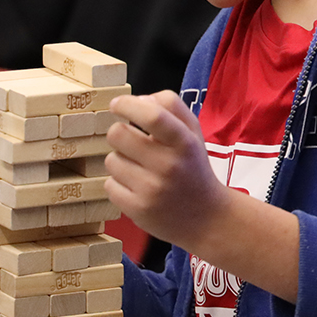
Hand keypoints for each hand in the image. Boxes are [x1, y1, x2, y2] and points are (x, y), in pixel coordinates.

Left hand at [103, 91, 232, 253]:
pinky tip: (138, 189)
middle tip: (132, 142)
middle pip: (118, 134)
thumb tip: (137, 99)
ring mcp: (152, 190)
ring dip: (121, 161)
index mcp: (184, 143)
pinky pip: (109, 185)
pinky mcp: (138, 209)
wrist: (206, 217)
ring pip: (111, 160)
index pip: (152, 115)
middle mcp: (169, 166)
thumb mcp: (193, 133)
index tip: (117, 104)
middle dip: (120, 133)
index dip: (128, 105)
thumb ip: (171, 107)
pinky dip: (119, 184)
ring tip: (141, 170)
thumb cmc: (193, 168)